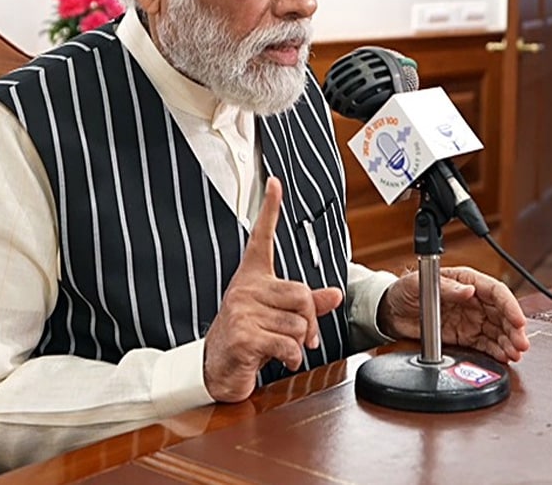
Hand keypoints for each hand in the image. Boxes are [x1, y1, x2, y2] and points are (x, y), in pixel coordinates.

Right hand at [203, 177, 343, 401]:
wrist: (216, 368)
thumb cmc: (247, 338)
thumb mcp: (277, 316)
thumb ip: (306, 305)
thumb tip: (335, 294)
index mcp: (253, 278)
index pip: (261, 237)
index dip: (269, 209)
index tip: (274, 182)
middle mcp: (245, 289)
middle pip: (301, 294)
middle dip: (310, 322)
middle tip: (305, 338)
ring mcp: (241, 311)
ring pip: (297, 323)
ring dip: (299, 344)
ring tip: (282, 349)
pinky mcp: (243, 336)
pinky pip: (288, 344)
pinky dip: (292, 357)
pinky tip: (280, 360)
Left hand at [378, 266, 528, 362]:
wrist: (392, 311)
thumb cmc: (405, 289)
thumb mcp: (418, 283)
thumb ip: (445, 287)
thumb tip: (469, 290)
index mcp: (467, 281)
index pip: (496, 292)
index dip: (510, 306)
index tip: (518, 321)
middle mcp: (474, 300)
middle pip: (503, 314)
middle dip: (515, 329)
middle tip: (521, 344)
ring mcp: (472, 319)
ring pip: (498, 331)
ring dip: (509, 342)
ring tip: (515, 354)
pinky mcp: (466, 336)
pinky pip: (486, 344)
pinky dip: (497, 351)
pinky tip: (505, 357)